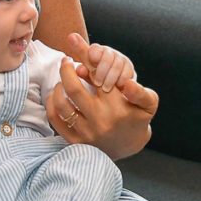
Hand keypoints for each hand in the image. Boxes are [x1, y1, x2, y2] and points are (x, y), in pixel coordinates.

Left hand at [46, 35, 157, 159]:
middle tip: (66, 60)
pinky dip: (52, 102)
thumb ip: (141, 92)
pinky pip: (55, 118)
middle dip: (66, 69)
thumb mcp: (148, 104)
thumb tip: (127, 83)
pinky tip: (57, 94)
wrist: (128, 148)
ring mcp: (86, 131)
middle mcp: (100, 119)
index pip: (97, 77)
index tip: (82, 52)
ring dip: (58, 86)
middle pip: (73, 88)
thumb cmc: (137, 119)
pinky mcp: (74, 141)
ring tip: (63, 79)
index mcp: (117, 107)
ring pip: (61, 103)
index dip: (86, 61)